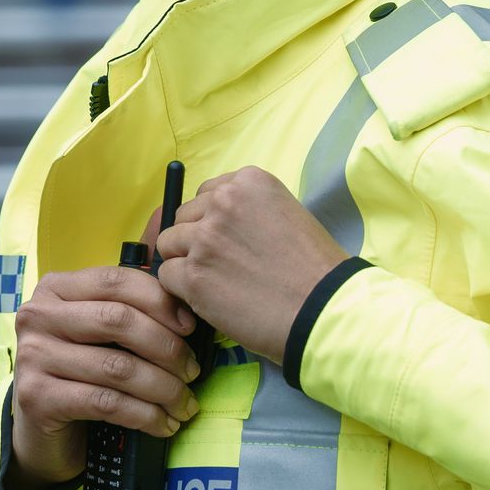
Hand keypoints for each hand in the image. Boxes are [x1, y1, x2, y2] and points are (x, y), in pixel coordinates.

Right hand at [6, 265, 204, 489]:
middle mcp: (37, 315)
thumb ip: (129, 312)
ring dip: (163, 388)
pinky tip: (164, 423)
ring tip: (185, 403)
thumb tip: (187, 311)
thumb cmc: (80, 374)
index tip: (190, 327)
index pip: (116, 281)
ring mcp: (32, 356)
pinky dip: (144, 415)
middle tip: (193, 371)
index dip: (160, 300)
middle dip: (166, 347)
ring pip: (117, 366)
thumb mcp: (99, 335)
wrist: (41, 430)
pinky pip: (106, 402)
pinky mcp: (37, 397)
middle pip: (118, 320)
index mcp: (55, 288)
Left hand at [153, 166, 350, 362]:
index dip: (212, 219)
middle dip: (195, 239)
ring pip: (168, 244)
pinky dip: (181, 290)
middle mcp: (223, 202)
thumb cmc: (314, 268)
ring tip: (214, 283)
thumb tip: (215, 222)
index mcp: (249, 181)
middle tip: (220, 265)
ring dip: (185, 262)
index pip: (206, 193)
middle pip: (183, 216)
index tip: (227, 240)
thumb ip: (249, 209)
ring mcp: (204, 238)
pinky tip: (208, 299)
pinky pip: (167, 276)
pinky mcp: (193, 274)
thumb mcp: (287, 213)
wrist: (322, 308)